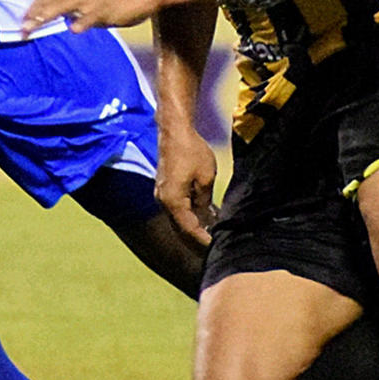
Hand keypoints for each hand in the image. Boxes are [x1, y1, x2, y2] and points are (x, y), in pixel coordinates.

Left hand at [21, 0, 163, 36]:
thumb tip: (65, 16)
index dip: (33, 2)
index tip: (24, 17)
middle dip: (32, 13)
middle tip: (20, 28)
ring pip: (61, 5)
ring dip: (44, 17)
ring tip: (30, 30)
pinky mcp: (105, 8)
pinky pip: (88, 16)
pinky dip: (80, 22)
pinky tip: (74, 30)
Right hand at [156, 122, 216, 245]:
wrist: (174, 131)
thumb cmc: (191, 151)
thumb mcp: (206, 177)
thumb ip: (205, 201)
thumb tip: (206, 217)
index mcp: (173, 201)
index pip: (188, 229)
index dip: (202, 240)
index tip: (216, 247)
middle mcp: (163, 201)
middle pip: (180, 229)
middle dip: (196, 240)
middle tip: (213, 249)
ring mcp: (163, 196)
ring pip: (178, 221)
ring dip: (193, 230)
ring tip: (210, 237)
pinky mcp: (165, 190)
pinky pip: (177, 210)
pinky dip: (189, 218)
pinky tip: (204, 220)